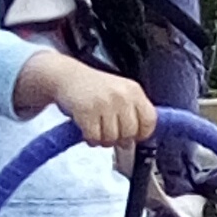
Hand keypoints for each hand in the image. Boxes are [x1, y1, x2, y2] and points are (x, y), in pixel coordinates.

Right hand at [21, 50, 154, 151]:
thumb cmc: (93, 88)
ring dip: (103, 140)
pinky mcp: (87, 111)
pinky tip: (87, 129)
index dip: (142, 133)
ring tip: (97, 128)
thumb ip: (133, 112)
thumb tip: (139, 138)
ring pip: (112, 138)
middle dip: (120, 139)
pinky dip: (90, 138)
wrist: (66, 76)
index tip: (134, 135)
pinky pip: (94, 138)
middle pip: (130, 133)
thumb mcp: (120, 93)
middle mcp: (121, 95)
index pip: (150, 120)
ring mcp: (104, 103)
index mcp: (134, 91)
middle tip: (110, 133)